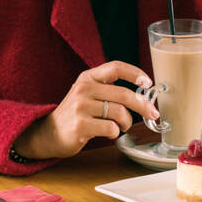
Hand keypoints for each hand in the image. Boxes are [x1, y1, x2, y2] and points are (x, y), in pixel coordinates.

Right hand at [14, 61, 156, 159]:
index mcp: (88, 77)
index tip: (148, 82)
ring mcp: (81, 107)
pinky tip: (108, 133)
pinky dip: (115, 132)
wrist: (48, 133)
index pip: (116, 67)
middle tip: (153, 113)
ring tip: (122, 126)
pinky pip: (111, 128)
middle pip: (124, 94)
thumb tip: (142, 93)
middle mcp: (84, 88)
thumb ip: (108, 89)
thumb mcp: (87, 93)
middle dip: (143, 105)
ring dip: (127, 122)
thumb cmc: (76, 114)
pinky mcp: (80, 125)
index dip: (135, 73)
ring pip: (119, 112)